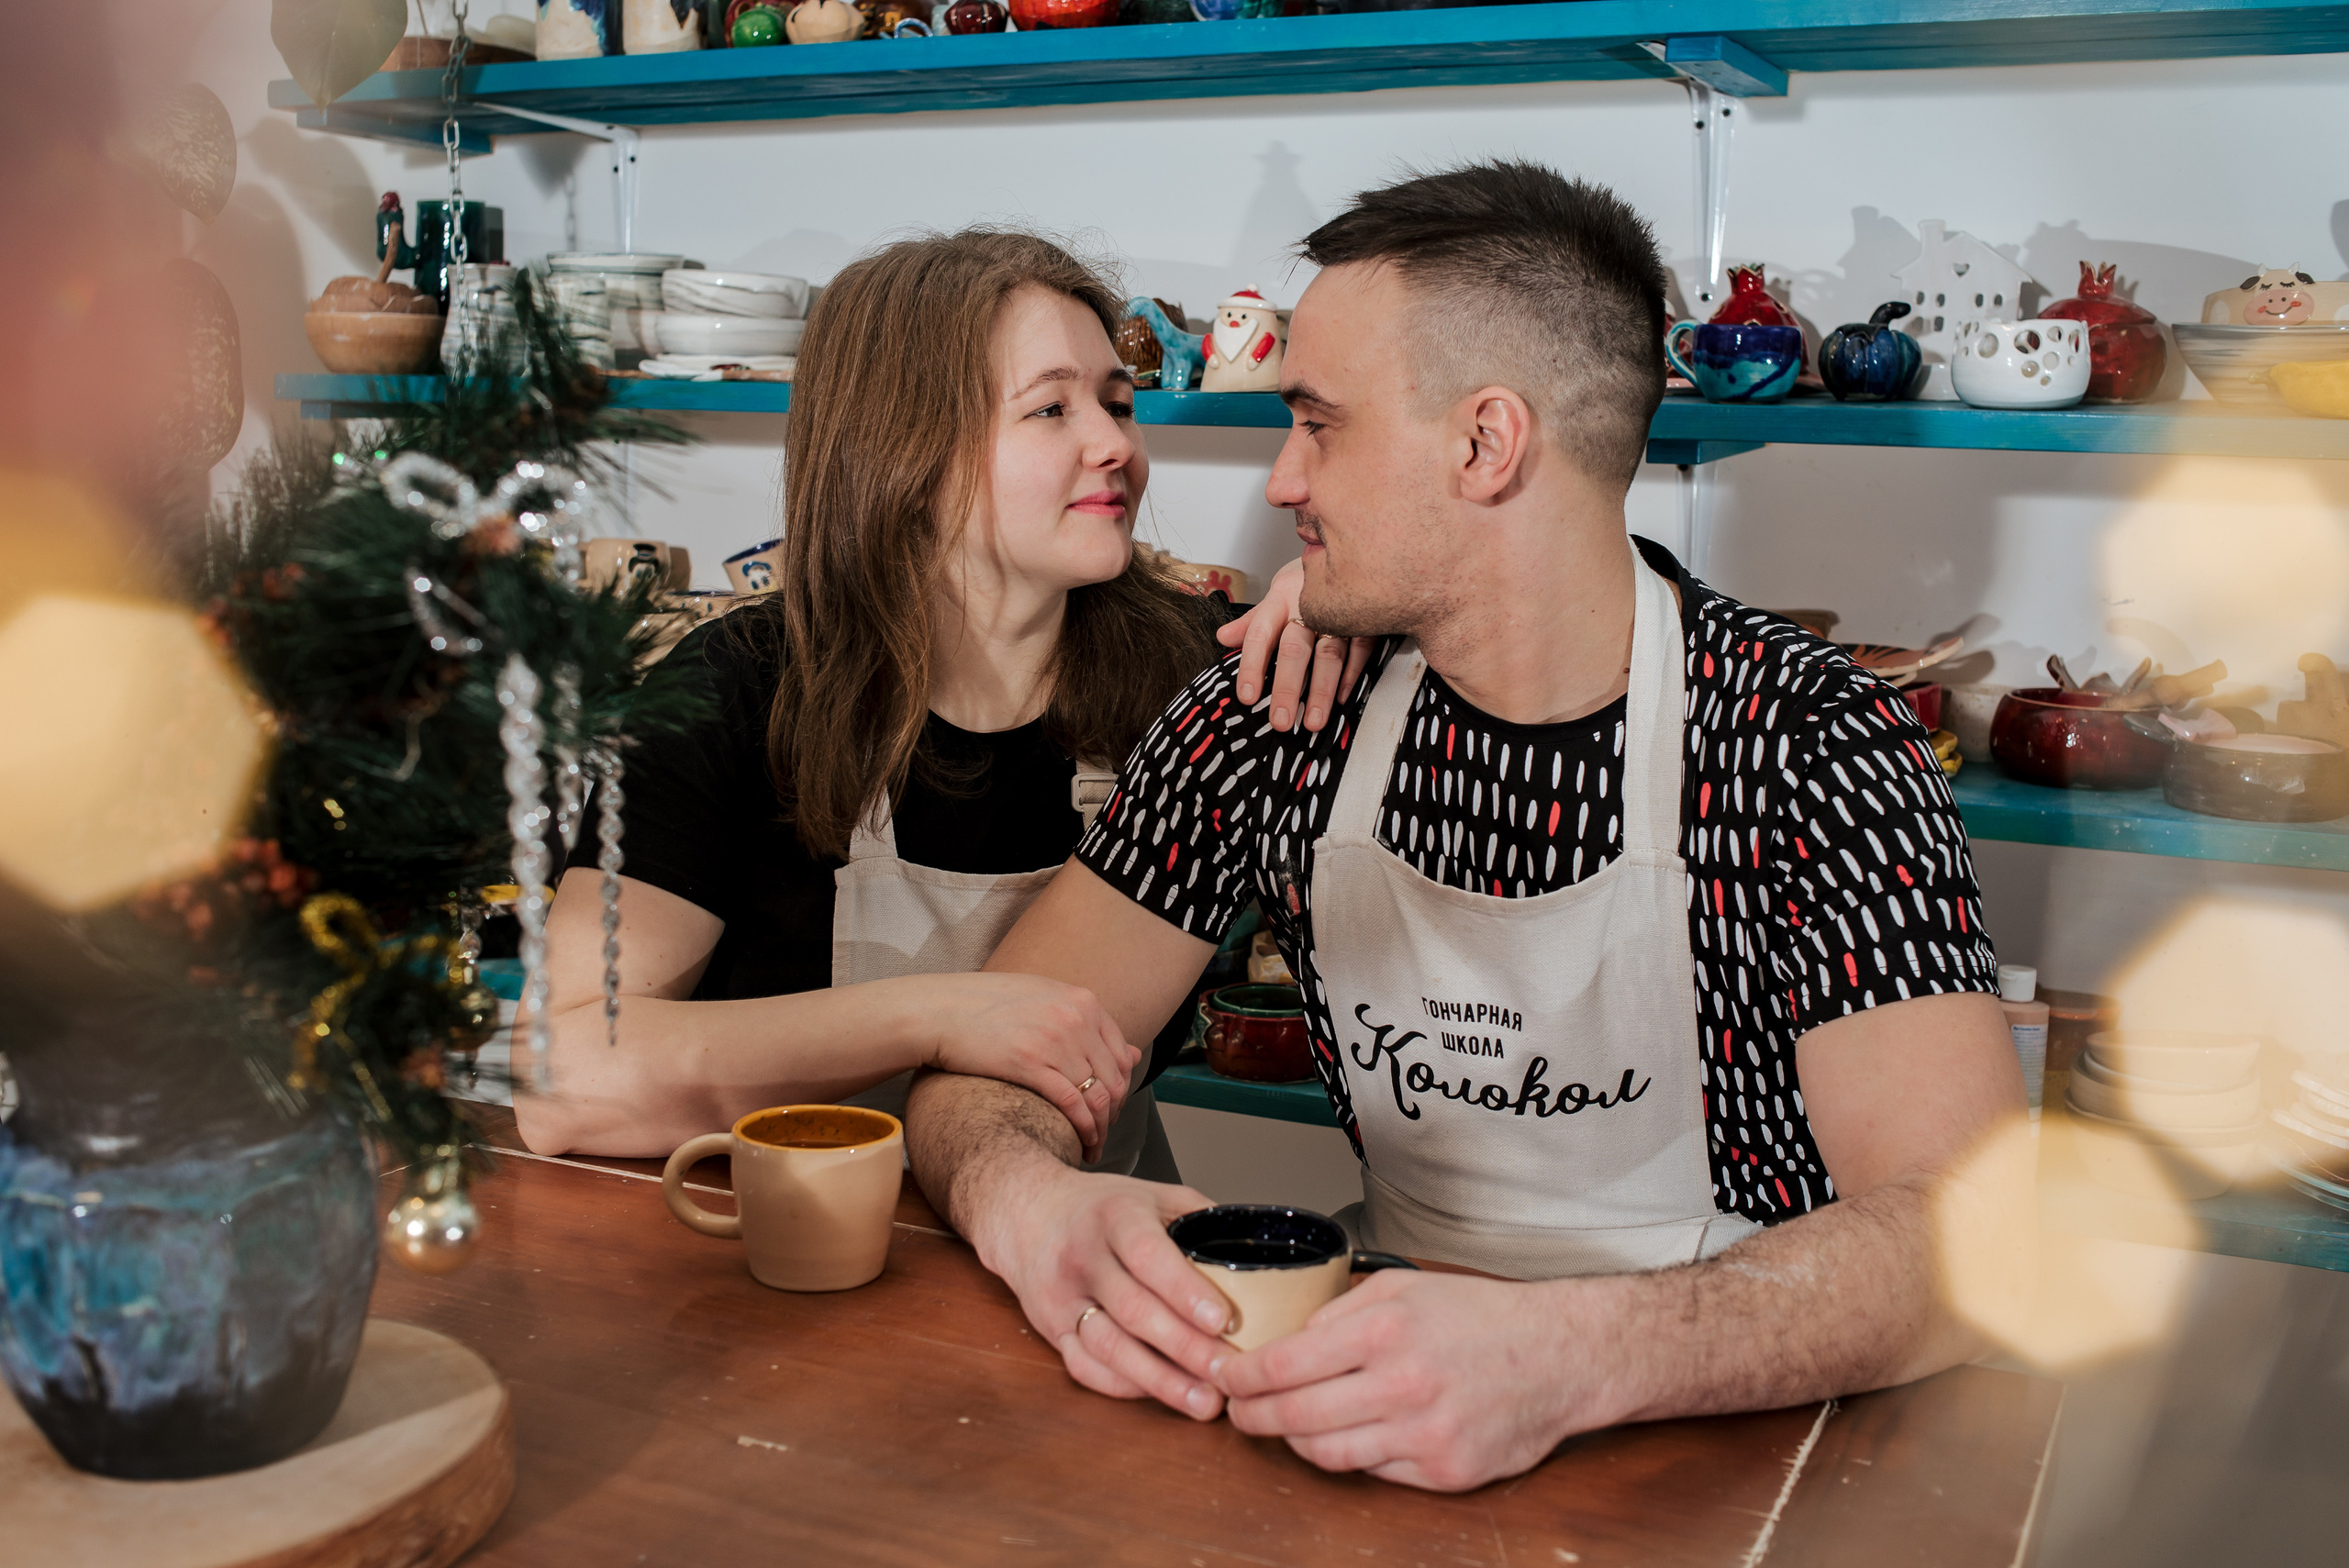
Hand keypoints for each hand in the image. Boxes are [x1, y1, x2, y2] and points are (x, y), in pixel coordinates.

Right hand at [910, 972, 1140, 1162]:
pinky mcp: (1029, 1064)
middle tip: (1101, 1136)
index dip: (1119, 1090)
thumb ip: (1088, 1026)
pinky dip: (1082, 1130)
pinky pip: (1072, 1105)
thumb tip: (1133, 1054)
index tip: (1108, 1111)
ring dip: (1098, 1130)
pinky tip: (1079, 1145)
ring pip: (1097, 1096)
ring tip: (1092, 1148)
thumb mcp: (1044, 1001)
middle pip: (1114, 1079)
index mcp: (1083, 1001)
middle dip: (1112, 1115)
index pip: (1121, 1055)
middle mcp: (1076, 1018)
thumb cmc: (986, 1007)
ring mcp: (1055, 1040)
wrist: (939, 1009)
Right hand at [965, 1161, 1237, 1419]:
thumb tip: (1259, 1256)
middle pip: (1134, 1311)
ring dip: (1160, 1381)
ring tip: (1205, 1401)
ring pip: (1109, 1348)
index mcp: (1115, 1216)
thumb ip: (1201, 1220)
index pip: (1149, 1257)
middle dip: (1187, 1348)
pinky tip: (1162, 1395)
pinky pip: (1086, 1368)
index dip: (1186, 1291)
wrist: (1029, 1213)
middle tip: (1230, 1374)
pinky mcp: (1050, 1330)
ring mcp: (1062, 1296)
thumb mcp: (1154, 1194)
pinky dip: (1126, 1387)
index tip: (1224, 1321)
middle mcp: (1083, 1256)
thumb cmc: (1103, 1208)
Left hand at [1214, 1269, 1599, 1492]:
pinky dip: (1352, 1456)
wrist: (1560, 1356)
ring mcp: (1424, 1436)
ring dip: (1295, 1441)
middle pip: (1294, 1416)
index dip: (1242, 1377)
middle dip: (1252, 1417)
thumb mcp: (1405, 1286)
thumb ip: (1341, 1309)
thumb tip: (1286, 1336)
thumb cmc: (1482, 1316)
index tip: (1226, 1377)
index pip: (1284, 1365)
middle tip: (1237, 1412)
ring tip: (1284, 1425)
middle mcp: (1402, 1386)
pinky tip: (1347, 1436)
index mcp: (1385, 1331)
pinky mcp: (1445, 1473)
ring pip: (1328, 1454)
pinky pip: (1374, 1472)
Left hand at [1218, 557, 1371, 732]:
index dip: (1252, 666)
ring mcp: (1339, 613)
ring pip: (1329, 654)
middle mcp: (1308, 605)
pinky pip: (1360, 649)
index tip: (1247, 697)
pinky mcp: (1366, 619)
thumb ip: (1252, 621)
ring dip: (1321, 689)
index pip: (1260, 634)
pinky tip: (1342, 698)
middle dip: (1287, 686)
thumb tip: (1221, 637)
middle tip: (1281, 720)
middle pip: (1294, 648)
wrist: (1350, 552)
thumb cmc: (1306, 582)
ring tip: (1313, 720)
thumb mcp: (1276, 596)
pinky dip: (1352, 674)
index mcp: (1280, 599)